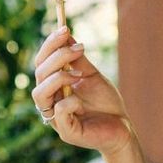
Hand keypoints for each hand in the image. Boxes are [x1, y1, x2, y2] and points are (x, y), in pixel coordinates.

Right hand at [31, 27, 135, 155]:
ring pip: (40, 95)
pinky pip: (58, 113)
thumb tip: (66, 34)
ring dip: (58, 78)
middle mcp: (50, 102)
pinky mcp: (67, 133)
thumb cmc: (105, 102)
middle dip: (57, 57)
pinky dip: (69, 102)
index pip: (41, 63)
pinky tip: (81, 100)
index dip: (50, 45)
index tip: (65, 29)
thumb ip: (77, 59)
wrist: (123, 128)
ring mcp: (56, 119)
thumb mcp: (91, 75)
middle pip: (39, 75)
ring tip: (79, 74)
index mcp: (53, 88)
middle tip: (79, 48)